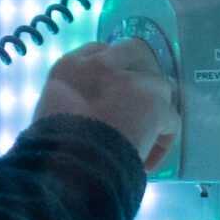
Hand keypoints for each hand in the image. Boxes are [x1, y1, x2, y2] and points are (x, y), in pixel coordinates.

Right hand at [36, 39, 179, 170]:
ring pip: (159, 87)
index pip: (99, 51)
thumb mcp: (50, 115)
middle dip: (142, 73)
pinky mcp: (154, 103)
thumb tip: (85, 117)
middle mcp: (101, 64)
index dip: (112, 72)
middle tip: (141, 105)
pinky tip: (146, 163)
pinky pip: (170, 121)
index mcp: (70, 66)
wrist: (70, 167)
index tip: (113, 93)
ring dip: (154, 113)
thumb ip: (69, 103)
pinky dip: (162, 143)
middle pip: (135, 51)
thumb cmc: (52, 150)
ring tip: (144, 142)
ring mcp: (131, 80)